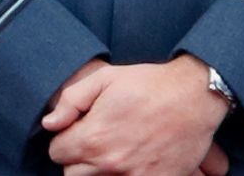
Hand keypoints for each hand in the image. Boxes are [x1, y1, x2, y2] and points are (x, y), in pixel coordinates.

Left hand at [42, 54, 229, 175]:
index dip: (65, 139)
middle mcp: (110, 163)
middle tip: (96, 141)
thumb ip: (71, 100)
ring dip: (99, 170)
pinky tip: (132, 161)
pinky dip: (126, 175)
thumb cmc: (149, 84)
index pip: (57, 153)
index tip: (79, 130)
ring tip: (113, 151)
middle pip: (73, 174)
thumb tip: (49, 123)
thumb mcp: (105, 78)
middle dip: (78, 158)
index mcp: (93, 138)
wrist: (194, 96)